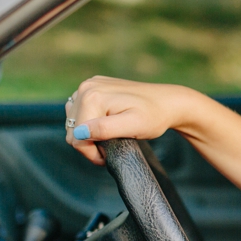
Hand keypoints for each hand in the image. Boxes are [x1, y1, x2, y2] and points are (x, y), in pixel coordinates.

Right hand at [65, 77, 189, 164]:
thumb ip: (105, 129)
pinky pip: (80, 112)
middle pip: (73, 130)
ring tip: (111, 136)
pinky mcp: (93, 87)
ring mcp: (89, 85)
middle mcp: (86, 87)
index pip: (76, 137)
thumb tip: (79, 132)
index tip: (109, 155)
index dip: (92, 153)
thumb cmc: (154, 116)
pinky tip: (107, 125)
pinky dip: (90, 123)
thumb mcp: (133, 126)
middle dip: (90, 144)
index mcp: (92, 97)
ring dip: (89, 134)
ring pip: (74, 122)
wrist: (168, 102)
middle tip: (113, 146)